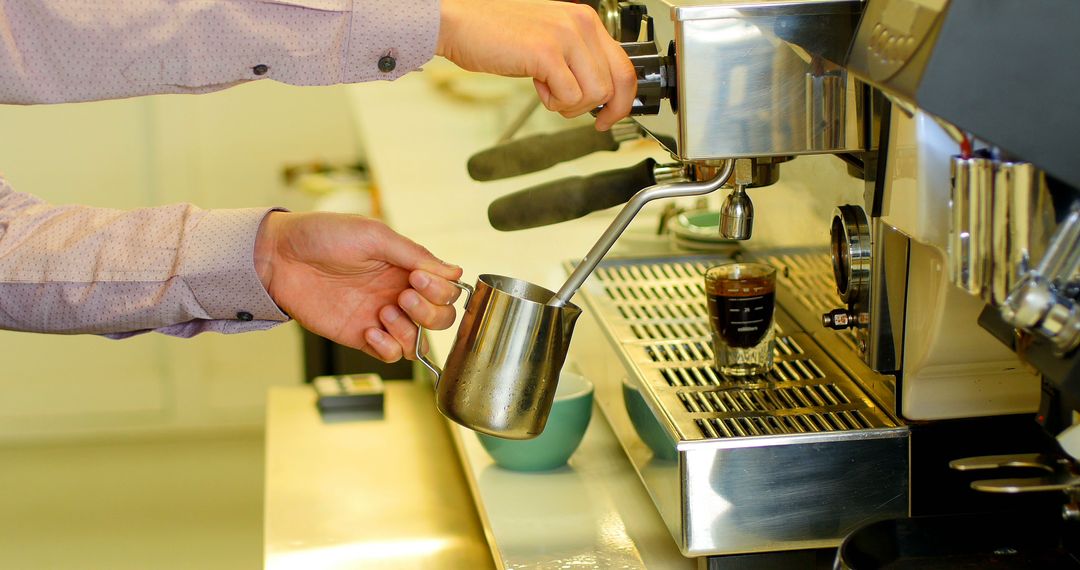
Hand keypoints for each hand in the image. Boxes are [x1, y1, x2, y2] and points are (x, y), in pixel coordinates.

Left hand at [254, 212, 463, 361]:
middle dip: (430, 312)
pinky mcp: (361, 336)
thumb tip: (455, 272)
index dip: (441, 290)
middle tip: (402, 296)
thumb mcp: (374, 235)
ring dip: (410, 331)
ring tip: (383, 313)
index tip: (417, 279)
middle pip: (441, 318)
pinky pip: (391, 355)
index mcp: (407, 268)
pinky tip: (370, 330)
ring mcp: (382, 317)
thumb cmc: (324, 235)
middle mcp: (400, 293)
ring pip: (420, 342)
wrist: (281, 256)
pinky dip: (389, 347)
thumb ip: (415, 255)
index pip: (448, 290)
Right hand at [437, 0, 635, 130]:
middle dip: (600, 108)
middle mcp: (580, 24)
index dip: (623, 99)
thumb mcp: (549, 40)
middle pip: (616, 83)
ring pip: (595, 93)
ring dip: (572, 105)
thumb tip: (599, 91)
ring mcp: (565, 36)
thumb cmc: (497, 33)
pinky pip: (570, 96)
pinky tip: (538, 86)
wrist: (460, 23)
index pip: (624, 65)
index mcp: (584, 20)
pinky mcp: (546, 53)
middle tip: (586, 117)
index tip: (610, 115)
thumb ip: (576, 59)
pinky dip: (554, 102)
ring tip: (549, 92)